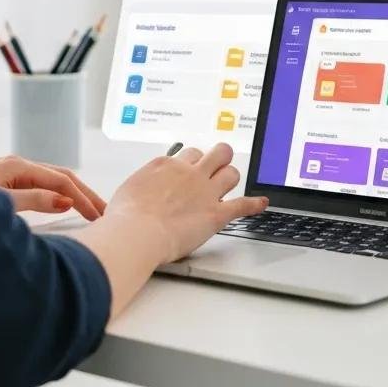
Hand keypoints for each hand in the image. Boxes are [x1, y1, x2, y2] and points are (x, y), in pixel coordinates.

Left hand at [0, 155, 105, 220]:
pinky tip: (63, 204)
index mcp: (18, 166)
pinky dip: (57, 194)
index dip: (81, 198)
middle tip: (106, 212)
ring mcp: (12, 172)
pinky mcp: (6, 182)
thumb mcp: (1, 203)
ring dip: (73, 193)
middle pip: (60, 176)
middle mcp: (18, 165)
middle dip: (84, 192)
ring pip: (51, 180)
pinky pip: (40, 186)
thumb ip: (33, 200)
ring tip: (91, 210)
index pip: (60, 180)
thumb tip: (66, 201)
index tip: (99, 217)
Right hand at [105, 142, 267, 263]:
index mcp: (167, 165)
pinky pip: (242, 205)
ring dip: (232, 177)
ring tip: (231, 182)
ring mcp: (205, 192)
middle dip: (220, 157)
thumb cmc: (126, 215)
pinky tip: (261, 202)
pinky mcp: (216, 214)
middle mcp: (189, 173)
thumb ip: (143, 185)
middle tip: (220, 164)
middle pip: (216, 154)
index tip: (192, 169)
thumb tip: (141, 190)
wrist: (136, 232)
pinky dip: (254, 204)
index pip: (189, 154)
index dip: (193, 162)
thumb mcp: (129, 189)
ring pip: (231, 173)